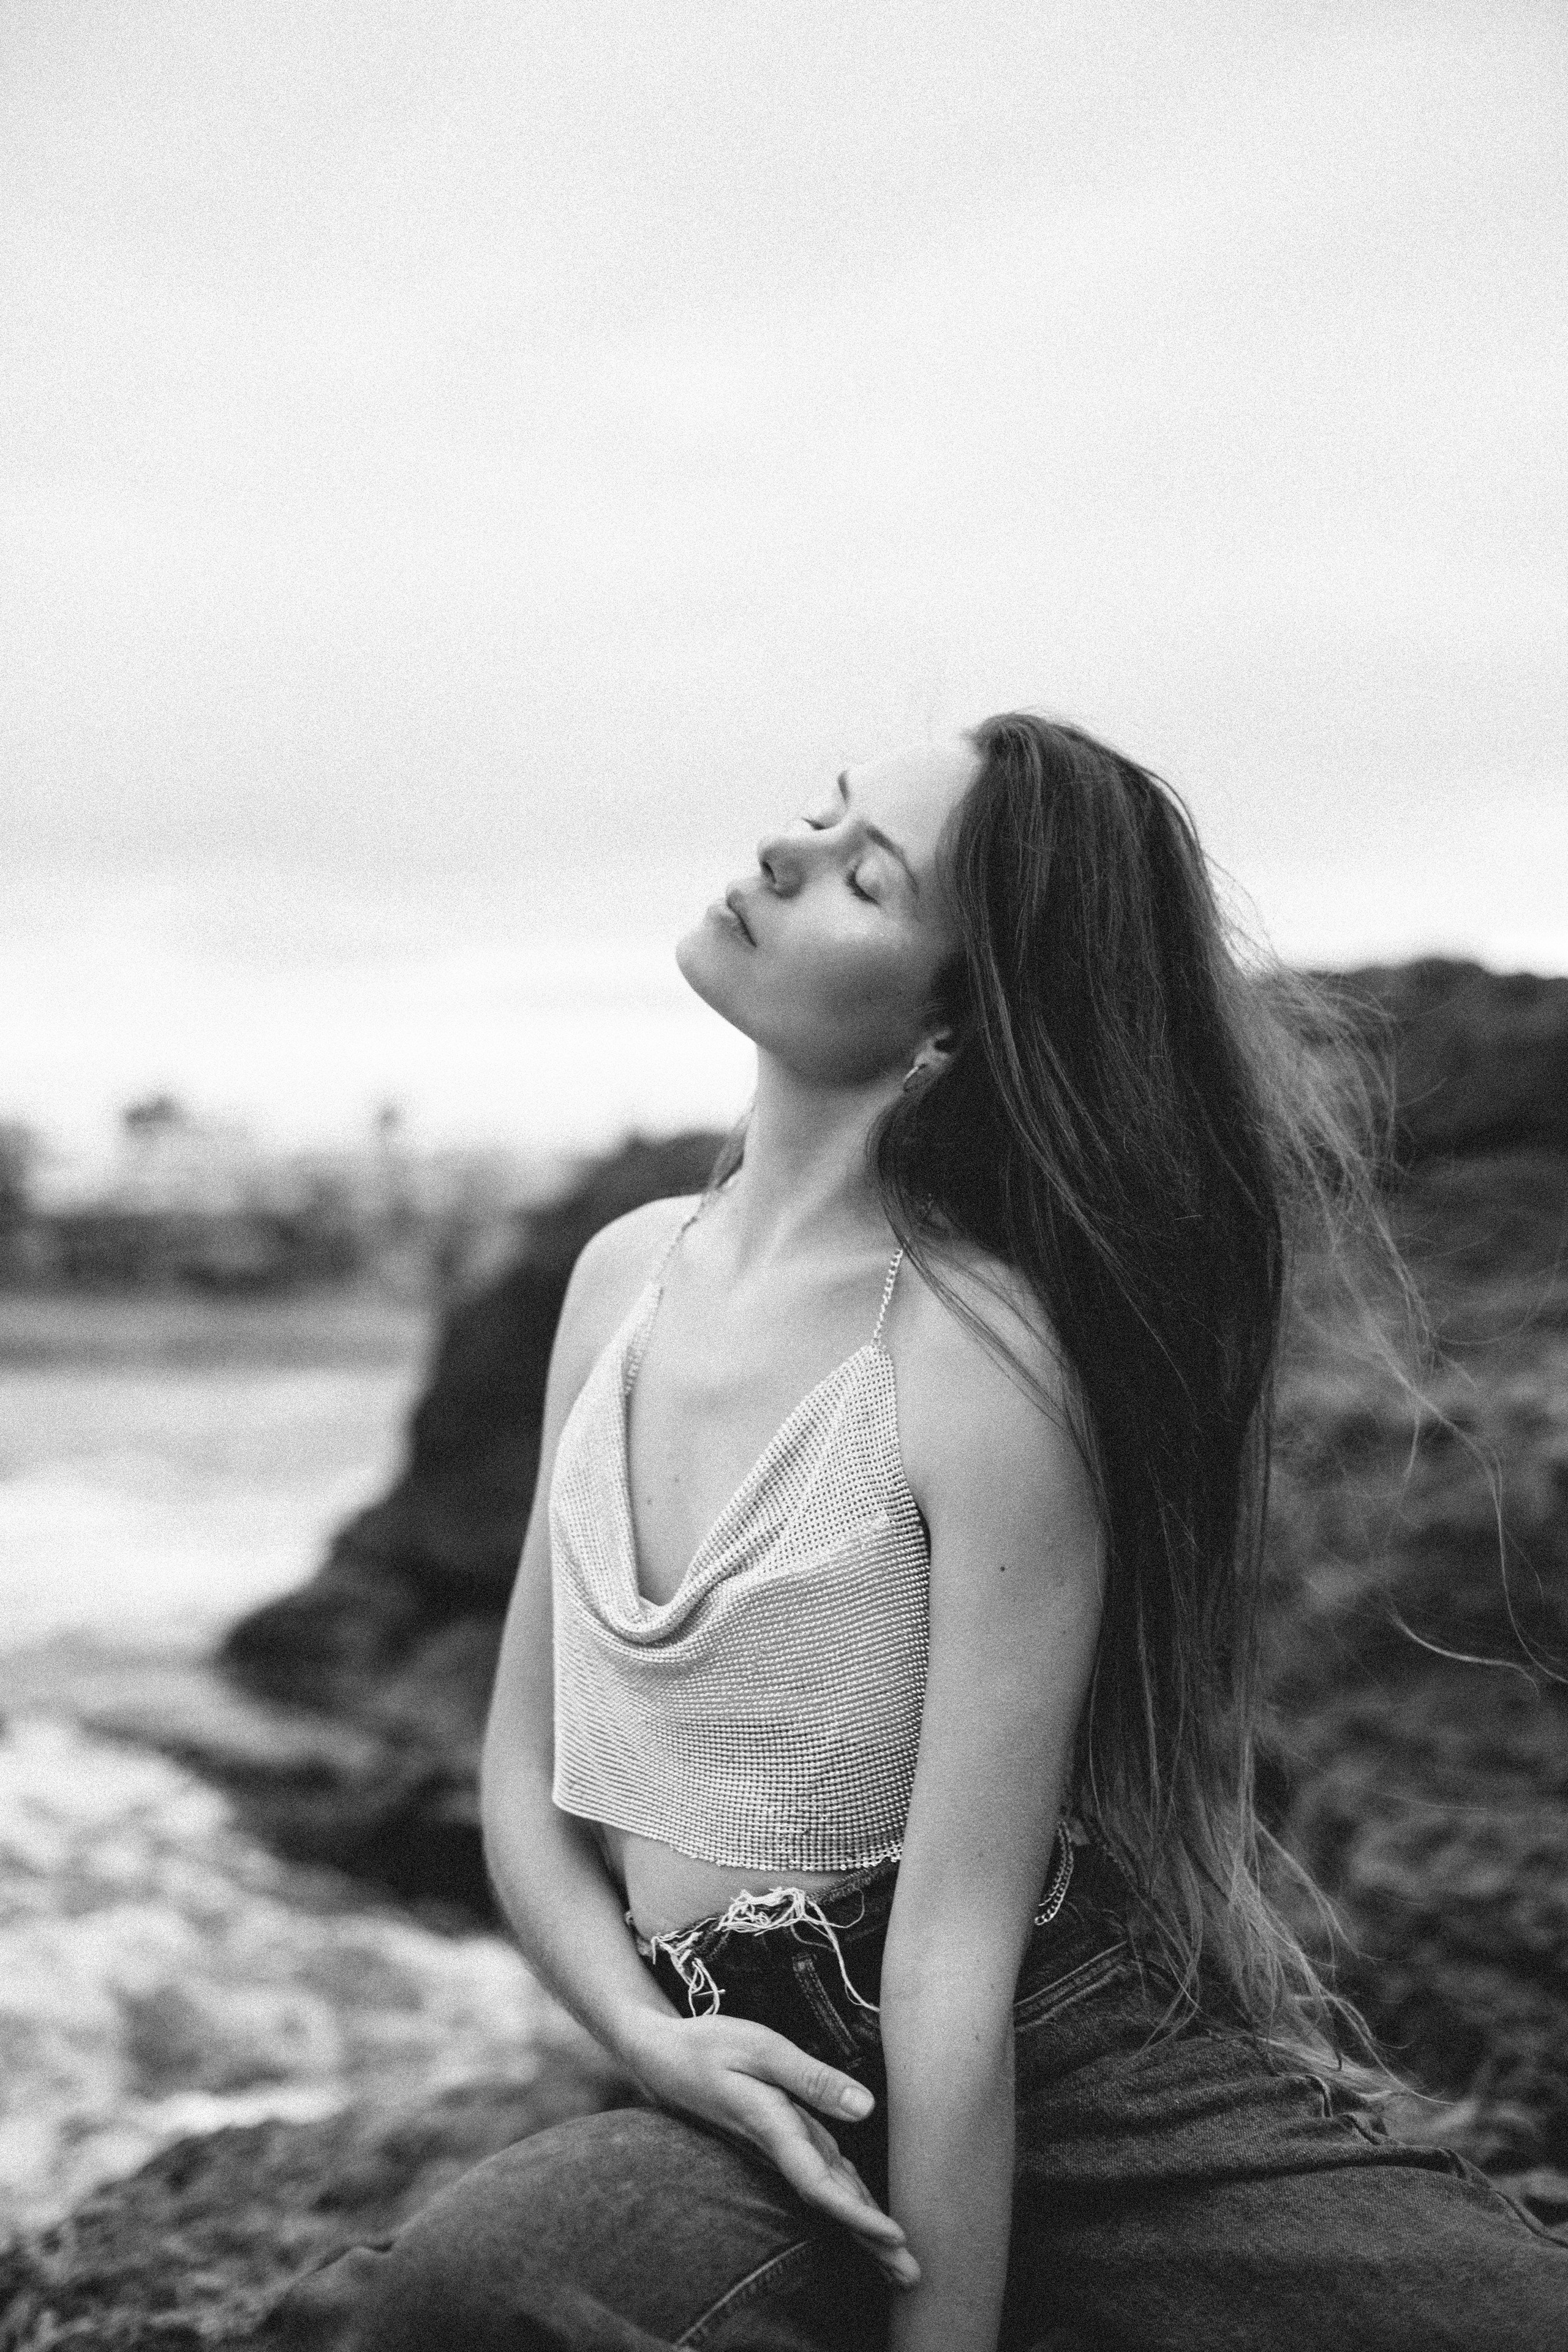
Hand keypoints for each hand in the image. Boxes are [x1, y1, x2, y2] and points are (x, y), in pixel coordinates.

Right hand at [623, 2009, 920, 2289]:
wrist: (660, 2058)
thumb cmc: (707, 2046)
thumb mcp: (760, 2047)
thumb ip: (811, 2077)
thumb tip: (866, 2107)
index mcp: (774, 2129)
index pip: (821, 2184)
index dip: (858, 2215)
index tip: (894, 2238)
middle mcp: (778, 2148)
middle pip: (830, 2203)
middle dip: (870, 2243)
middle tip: (912, 2277)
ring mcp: (778, 2147)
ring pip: (828, 2194)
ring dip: (863, 2229)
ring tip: (899, 2265)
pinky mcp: (778, 2138)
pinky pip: (819, 2176)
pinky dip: (847, 2199)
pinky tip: (869, 2215)